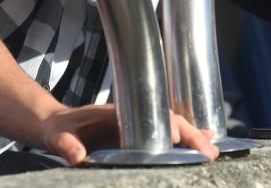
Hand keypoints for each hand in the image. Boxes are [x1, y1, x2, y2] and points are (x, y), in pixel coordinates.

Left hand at [40, 104, 218, 163]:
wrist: (57, 124)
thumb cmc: (59, 129)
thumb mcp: (57, 136)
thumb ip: (65, 145)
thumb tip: (77, 156)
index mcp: (116, 113)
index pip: (149, 114)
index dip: (169, 125)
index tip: (183, 138)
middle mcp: (131, 115)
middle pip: (168, 119)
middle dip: (190, 133)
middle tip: (210, 151)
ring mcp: (135, 124)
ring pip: (171, 126)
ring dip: (192, 136)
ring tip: (214, 151)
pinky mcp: (136, 135)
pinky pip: (164, 135)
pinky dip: (184, 140)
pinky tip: (201, 148)